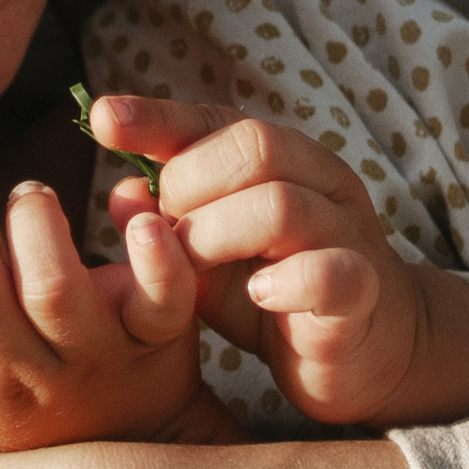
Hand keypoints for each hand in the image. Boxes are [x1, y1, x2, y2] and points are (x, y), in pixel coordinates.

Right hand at [0, 173, 213, 454]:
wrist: (133, 452)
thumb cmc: (27, 414)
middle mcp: (22, 376)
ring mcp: (91, 359)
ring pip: (51, 285)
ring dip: (32, 222)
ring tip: (29, 195)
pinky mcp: (154, 340)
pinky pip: (160, 297)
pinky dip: (153, 251)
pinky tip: (133, 206)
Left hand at [89, 93, 468, 426]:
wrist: (366, 351)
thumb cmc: (274, 291)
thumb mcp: (207, 253)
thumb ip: (165, 221)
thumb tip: (119, 192)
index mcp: (283, 161)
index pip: (218, 119)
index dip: (159, 117)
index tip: (102, 120)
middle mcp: (320, 184)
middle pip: (254, 146)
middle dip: (189, 187)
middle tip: (166, 236)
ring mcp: (347, 234)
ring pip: (282, 204)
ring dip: (218, 235)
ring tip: (195, 270)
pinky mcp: (361, 293)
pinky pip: (330, 271)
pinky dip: (285, 280)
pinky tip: (258, 295)